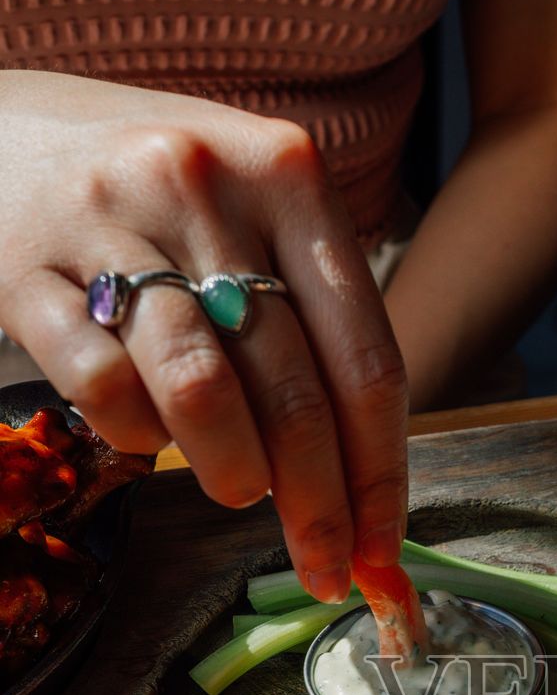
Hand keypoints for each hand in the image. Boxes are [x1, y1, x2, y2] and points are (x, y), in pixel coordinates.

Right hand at [0, 70, 407, 602]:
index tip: (381, 547)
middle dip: (318, 503)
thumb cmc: (161, 197)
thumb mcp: (255, 214)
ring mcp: (109, 222)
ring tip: (240, 491)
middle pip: (293, 389)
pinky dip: (136, 434)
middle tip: (325, 565)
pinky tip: (147, 433)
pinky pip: (101, 385)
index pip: (366, 359)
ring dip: (235, 473)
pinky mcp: (26, 269)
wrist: (9, 129)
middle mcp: (204, 187)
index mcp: (287, 176)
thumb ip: (313, 319)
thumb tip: (360, 480)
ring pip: (201, 391)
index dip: (380, 473)